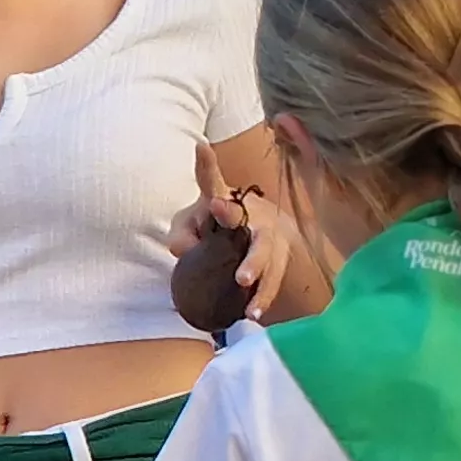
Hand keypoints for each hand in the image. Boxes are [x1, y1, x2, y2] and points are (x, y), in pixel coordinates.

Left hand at [169, 143, 298, 324]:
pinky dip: (264, 296)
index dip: (207, 167)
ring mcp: (273, 241)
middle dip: (252, 253)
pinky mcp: (280, 262)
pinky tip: (254, 312)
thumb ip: (181, 232)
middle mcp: (256, 218)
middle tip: (240, 271)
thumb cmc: (214, 223)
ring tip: (247, 295)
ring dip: (260, 278)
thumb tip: (183, 250)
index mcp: (228, 200)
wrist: (256, 226)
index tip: (200, 149)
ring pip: (273, 260)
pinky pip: (274, 281)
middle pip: (259, 234)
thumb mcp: (189, 223)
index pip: (213, 183)